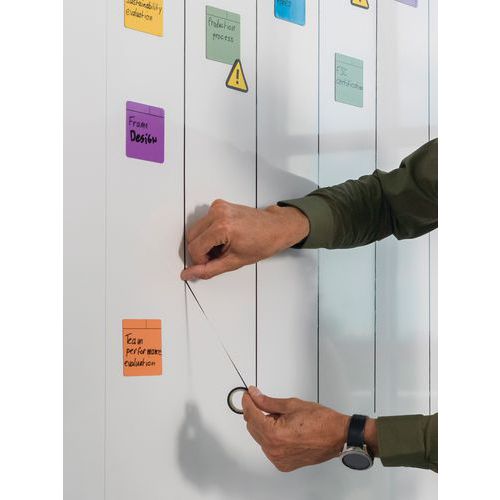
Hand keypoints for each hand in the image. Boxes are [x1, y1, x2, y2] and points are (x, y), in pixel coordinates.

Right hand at [180, 200, 308, 280]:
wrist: (276, 227)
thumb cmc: (262, 243)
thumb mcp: (235, 262)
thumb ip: (209, 269)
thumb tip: (189, 274)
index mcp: (223, 227)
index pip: (195, 248)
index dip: (200, 260)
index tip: (212, 263)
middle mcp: (219, 213)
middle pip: (191, 237)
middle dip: (201, 251)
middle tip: (218, 256)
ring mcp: (218, 207)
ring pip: (196, 230)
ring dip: (204, 242)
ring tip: (223, 246)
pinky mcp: (219, 205)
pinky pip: (203, 222)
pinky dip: (209, 232)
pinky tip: (223, 237)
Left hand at [242, 386, 349, 471]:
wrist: (338, 435)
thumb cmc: (321, 421)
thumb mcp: (291, 404)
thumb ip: (268, 401)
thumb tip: (255, 396)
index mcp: (274, 434)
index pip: (251, 415)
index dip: (248, 402)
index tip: (248, 394)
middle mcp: (274, 450)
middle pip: (252, 427)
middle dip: (255, 413)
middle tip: (263, 401)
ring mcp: (279, 459)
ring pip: (260, 438)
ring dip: (264, 425)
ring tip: (281, 417)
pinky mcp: (284, 464)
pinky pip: (269, 448)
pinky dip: (271, 437)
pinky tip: (283, 428)